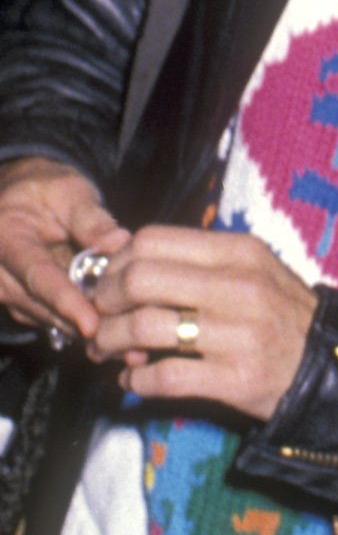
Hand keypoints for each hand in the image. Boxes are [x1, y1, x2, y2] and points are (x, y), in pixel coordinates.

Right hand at [0, 158, 125, 342]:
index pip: (38, 276)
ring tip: (128, 344)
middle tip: (127, 342)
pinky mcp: (21, 304)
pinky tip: (113, 335)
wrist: (21, 198)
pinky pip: (51, 321)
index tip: (91, 325)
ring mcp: (7, 292)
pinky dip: (80, 327)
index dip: (66, 301)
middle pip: (42, 305)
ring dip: (84, 332)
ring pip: (48, 319)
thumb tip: (119, 243)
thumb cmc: (47, 190)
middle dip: (83, 325)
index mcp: (6, 239)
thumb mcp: (70, 191)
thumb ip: (91, 218)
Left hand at [92, 225, 316, 414]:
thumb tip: (128, 270)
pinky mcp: (235, 379)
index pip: (152, 240)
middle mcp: (239, 286)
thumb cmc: (284, 316)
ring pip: (144, 327)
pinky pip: (163, 377)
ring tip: (110, 351)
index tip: (110, 282)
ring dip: (112, 342)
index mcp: (240, 252)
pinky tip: (136, 381)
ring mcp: (238, 334)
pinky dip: (136, 381)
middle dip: (106, 300)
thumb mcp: (254, 271)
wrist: (336, 365)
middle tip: (103, 318)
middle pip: (139, 279)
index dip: (117, 261)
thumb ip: (198, 265)